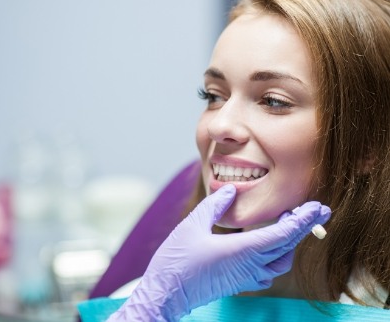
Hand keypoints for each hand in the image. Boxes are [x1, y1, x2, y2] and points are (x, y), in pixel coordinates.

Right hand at [107, 184, 330, 321]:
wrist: (166, 293)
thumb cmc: (176, 260)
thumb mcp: (193, 224)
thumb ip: (215, 205)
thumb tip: (231, 190)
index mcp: (241, 250)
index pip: (282, 234)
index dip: (302, 220)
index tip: (317, 207)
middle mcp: (249, 265)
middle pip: (287, 246)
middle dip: (305, 227)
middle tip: (317, 210)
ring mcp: (245, 277)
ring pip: (281, 262)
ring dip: (291, 242)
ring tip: (291, 223)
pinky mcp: (239, 282)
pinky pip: (268, 271)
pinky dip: (277, 256)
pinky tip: (270, 246)